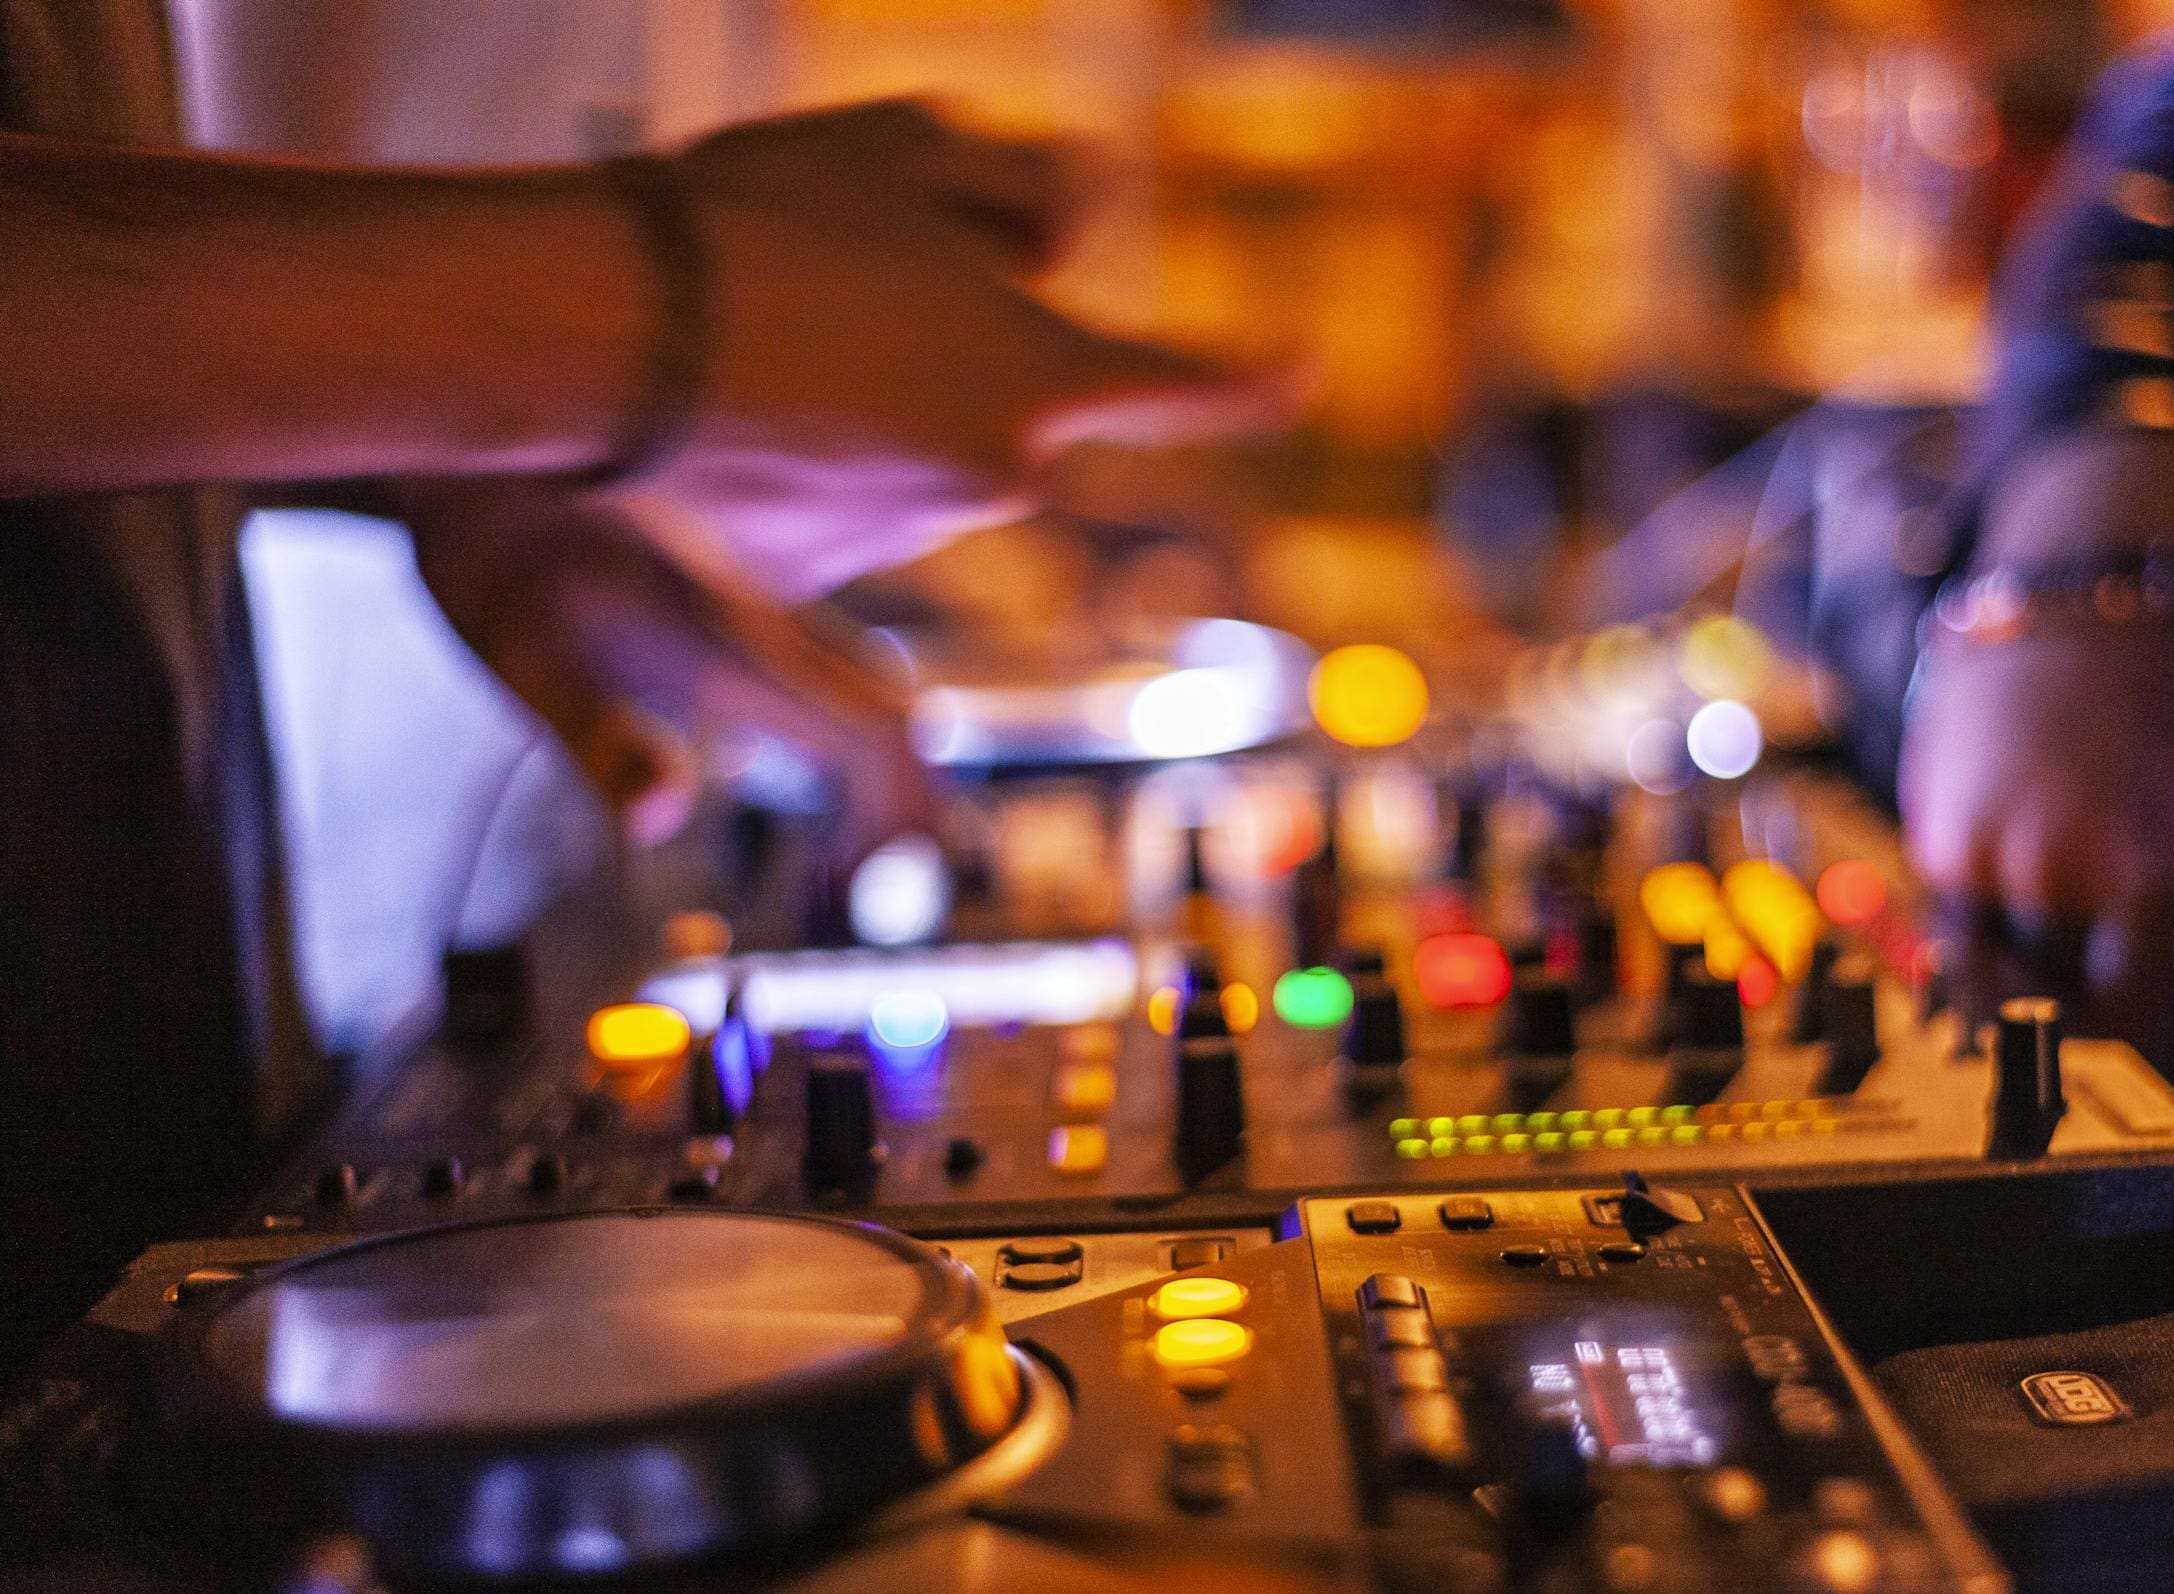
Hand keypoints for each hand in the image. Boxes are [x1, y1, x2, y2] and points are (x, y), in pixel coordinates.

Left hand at [398, 479, 930, 859]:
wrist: (486, 467)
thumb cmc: (500, 565)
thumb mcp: (534, 665)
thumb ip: (607, 744)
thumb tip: (658, 822)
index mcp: (743, 648)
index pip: (874, 734)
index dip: (894, 818)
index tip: (864, 894)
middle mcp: (773, 632)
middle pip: (893, 721)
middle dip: (900, 816)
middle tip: (858, 905)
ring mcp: (763, 622)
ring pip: (871, 702)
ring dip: (873, 789)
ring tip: (830, 872)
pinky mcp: (739, 620)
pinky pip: (828, 691)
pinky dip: (837, 757)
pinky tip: (788, 794)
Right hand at [616, 101, 1292, 599]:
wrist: (591, 338)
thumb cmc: (756, 221)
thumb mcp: (907, 144)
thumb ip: (1022, 190)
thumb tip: (1075, 231)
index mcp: (1043, 374)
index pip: (1179, 382)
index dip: (1245, 376)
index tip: (1296, 372)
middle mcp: (995, 476)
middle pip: (1011, 409)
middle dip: (956, 355)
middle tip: (836, 280)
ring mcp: (903, 539)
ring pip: (917, 455)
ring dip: (869, 405)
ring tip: (753, 332)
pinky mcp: (811, 583)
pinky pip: (833, 503)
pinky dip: (800, 459)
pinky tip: (718, 404)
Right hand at [1899, 623, 2173, 1071]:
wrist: (2090, 604)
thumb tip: (2166, 1050)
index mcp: (2154, 876)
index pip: (2136, 1034)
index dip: (2150, 1054)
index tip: (2157, 1048)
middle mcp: (2057, 871)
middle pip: (2061, 1013)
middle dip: (2090, 1009)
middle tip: (2117, 979)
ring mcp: (1984, 854)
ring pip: (2001, 975)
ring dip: (2036, 967)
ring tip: (2076, 908)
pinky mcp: (1935, 835)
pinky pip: (1966, 923)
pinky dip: (1998, 919)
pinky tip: (2035, 864)